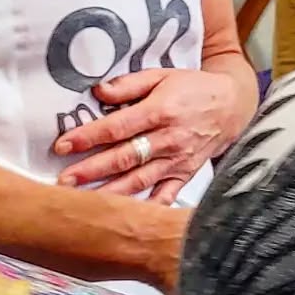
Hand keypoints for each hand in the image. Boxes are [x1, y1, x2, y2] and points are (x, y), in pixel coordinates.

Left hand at [54, 68, 240, 203]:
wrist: (232, 107)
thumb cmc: (192, 89)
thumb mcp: (162, 75)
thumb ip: (130, 84)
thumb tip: (97, 91)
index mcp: (159, 111)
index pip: (118, 127)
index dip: (89, 136)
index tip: (63, 145)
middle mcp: (168, 139)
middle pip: (124, 157)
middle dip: (92, 170)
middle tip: (63, 181)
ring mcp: (177, 160)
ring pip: (139, 180)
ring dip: (110, 192)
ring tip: (83, 202)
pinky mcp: (184, 174)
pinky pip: (165, 196)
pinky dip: (148, 209)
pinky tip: (126, 218)